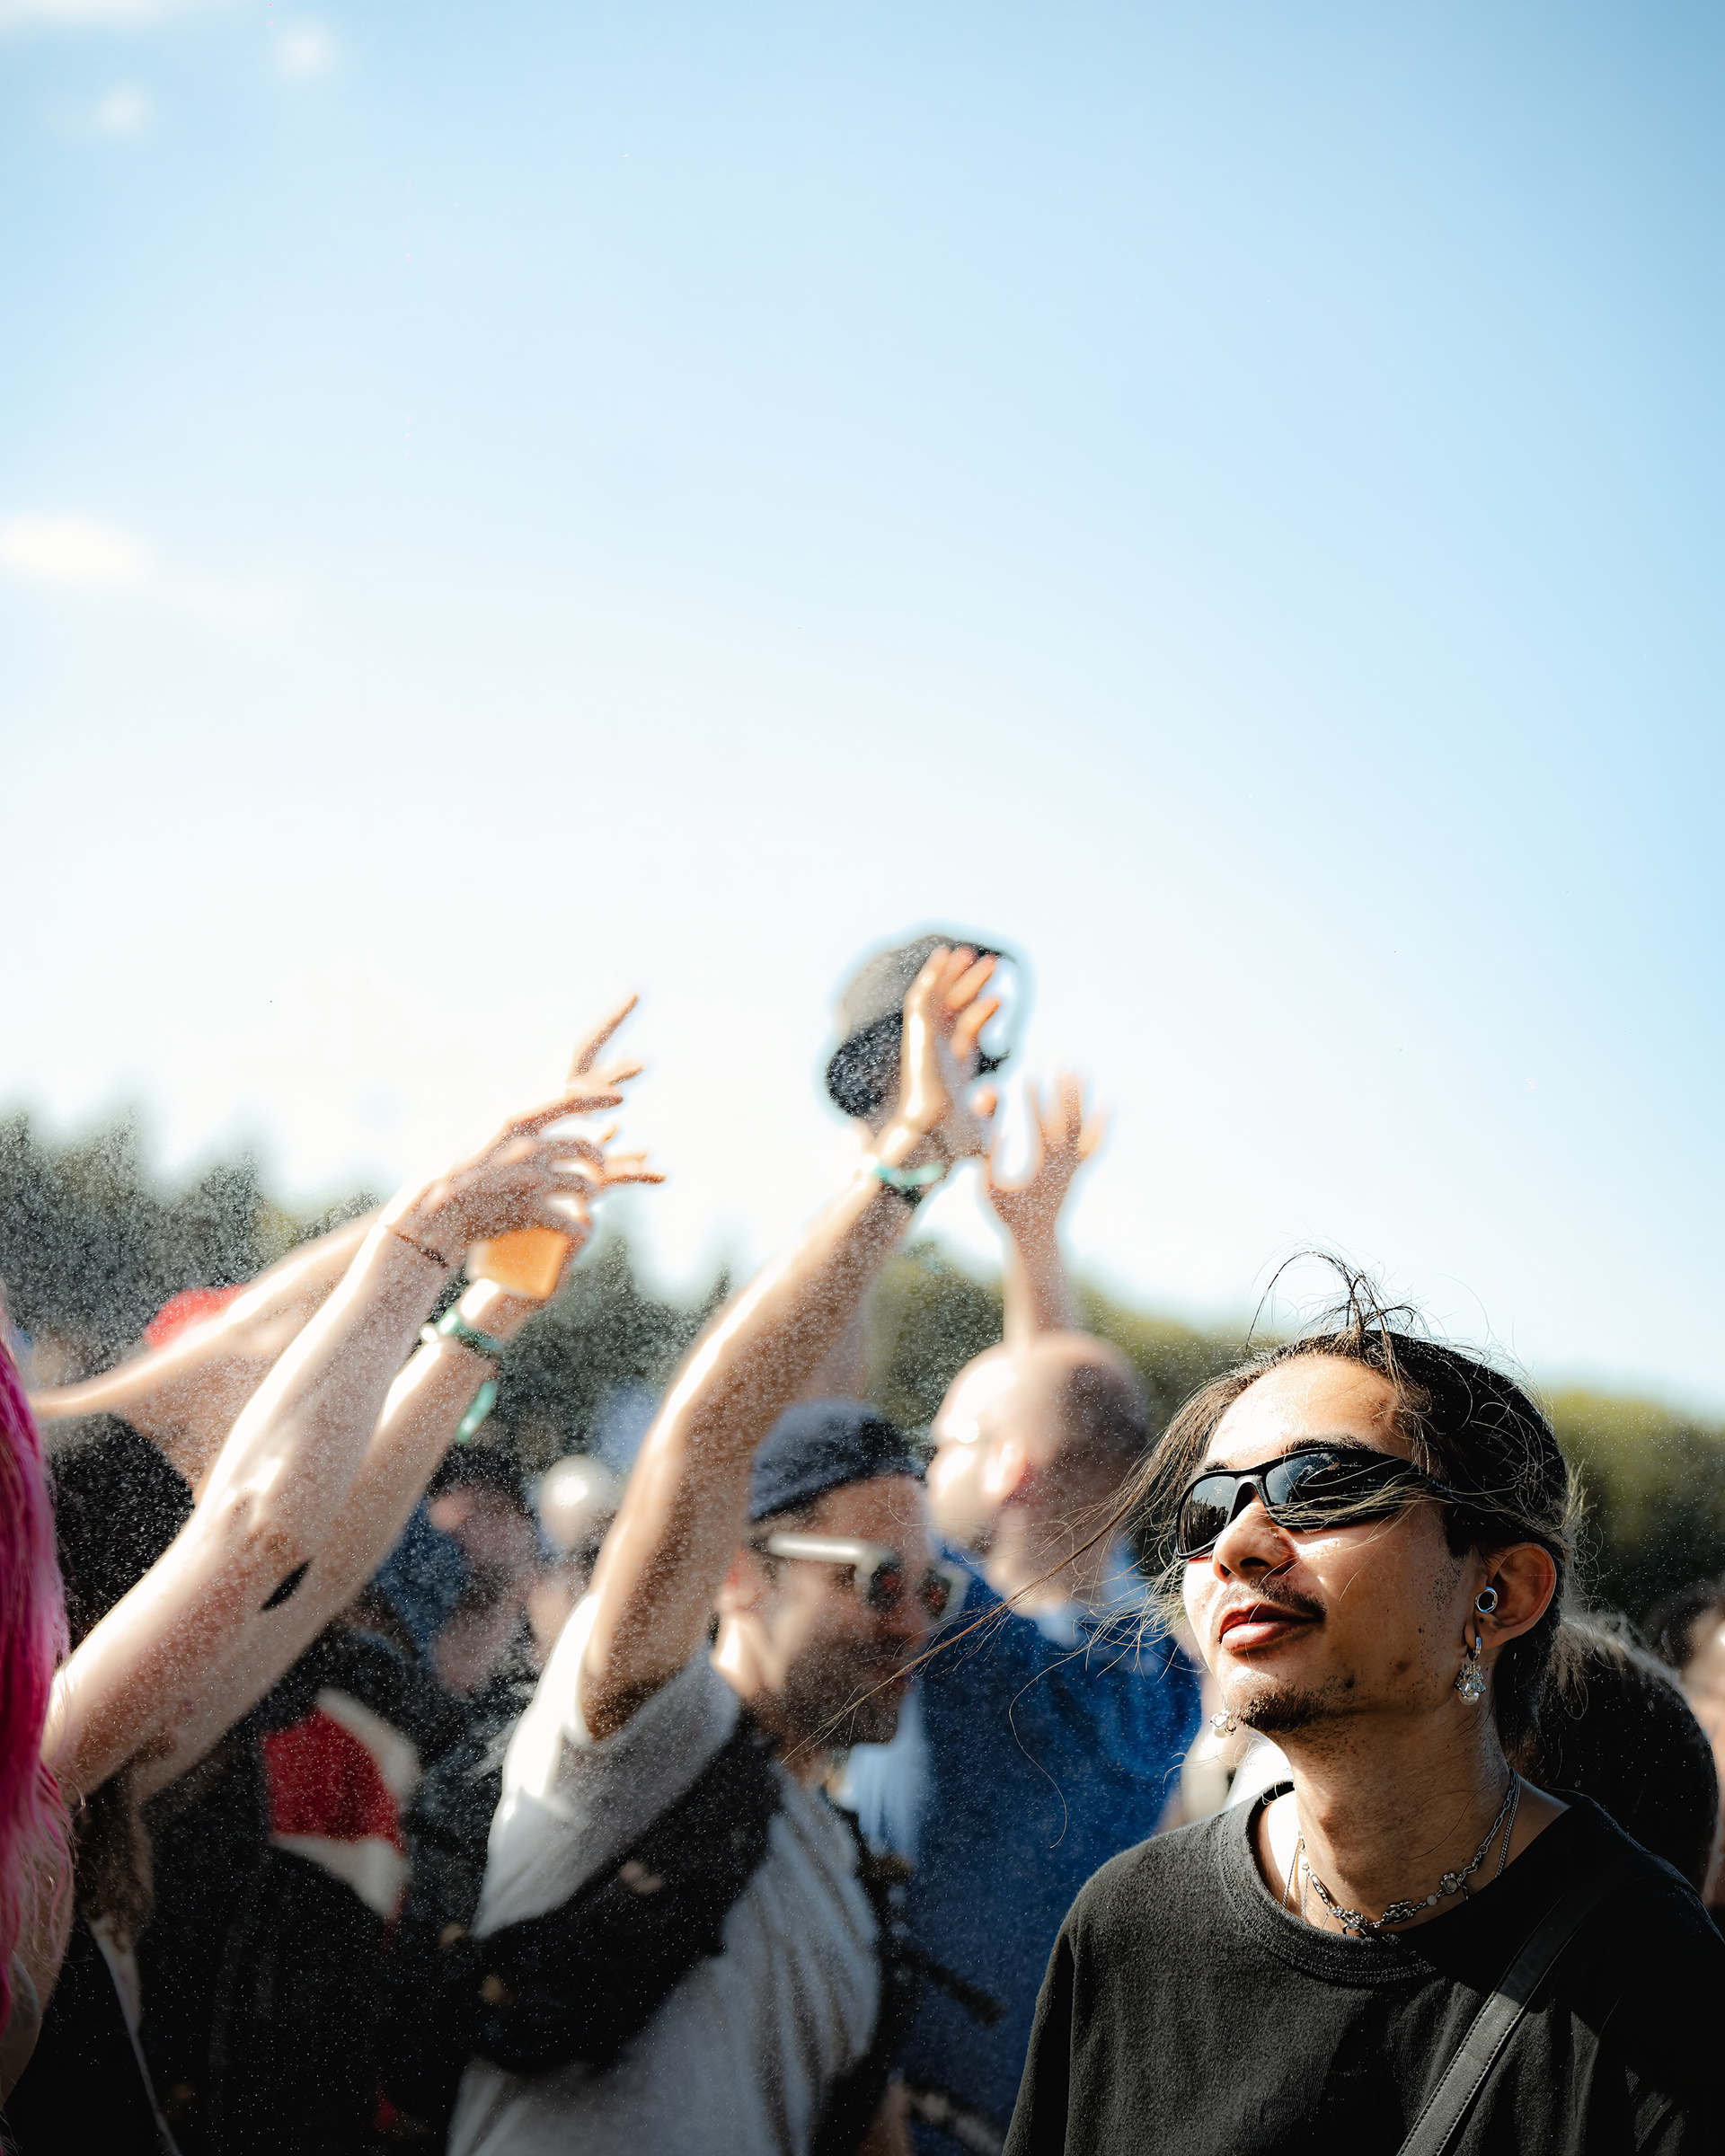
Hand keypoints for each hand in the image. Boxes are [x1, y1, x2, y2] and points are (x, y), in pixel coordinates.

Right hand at [393, 998, 659, 1260]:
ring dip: (589, 1192)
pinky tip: (579, 1231)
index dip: (598, 1097)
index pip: (568, 1099)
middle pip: (584, 1148)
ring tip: (586, 1197)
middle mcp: (526, 1146)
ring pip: (582, 1184)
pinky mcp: (529, 1212)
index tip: (618, 1099)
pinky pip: (570, 1221)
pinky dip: (578, 1228)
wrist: (430, 1212)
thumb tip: (536, 1105)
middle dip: (598, 1160)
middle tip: (599, 1167)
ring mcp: (530, 1179)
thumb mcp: (480, 1132)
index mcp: (512, 1121)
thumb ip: (510, 1121)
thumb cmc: (452, 1171)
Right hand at [888, 946, 1000, 1163]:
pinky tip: (945, 955)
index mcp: (953, 1069)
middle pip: (955, 1008)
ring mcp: (926, 1041)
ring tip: (972, 953)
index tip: (1001, 998)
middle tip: (993, 964)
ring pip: (940, 998)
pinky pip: (923, 998)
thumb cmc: (953, 1142)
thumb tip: (991, 1092)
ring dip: (954, 974)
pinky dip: (932, 975)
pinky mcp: (918, 1035)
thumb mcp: (978, 1122)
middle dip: (972, 985)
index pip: (967, 1031)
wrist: (933, 1140)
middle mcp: (938, 1051)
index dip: (982, 1011)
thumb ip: (986, 1108)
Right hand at [984, 1073, 1105, 1245]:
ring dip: (1080, 1097)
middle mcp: (1062, 1165)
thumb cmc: (1007, 1217)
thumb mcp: (989, 1191)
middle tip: (1059, 1061)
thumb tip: (999, 1130)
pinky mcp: (1079, 1171)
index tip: (1027, 1075)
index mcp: (1039, 1169)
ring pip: (1082, 1127)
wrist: (1036, 1241)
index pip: (1036, 1127)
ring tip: (1080, 1068)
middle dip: (1061, 1089)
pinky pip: (1095, 1144)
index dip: (1032, 1100)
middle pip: (1065, 1120)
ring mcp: (1073, 1168)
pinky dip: (1102, 1123)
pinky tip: (1108, 1102)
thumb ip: (992, 1161)